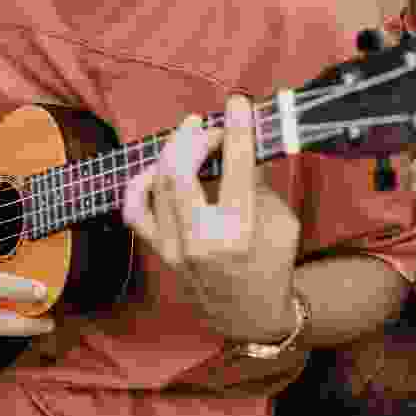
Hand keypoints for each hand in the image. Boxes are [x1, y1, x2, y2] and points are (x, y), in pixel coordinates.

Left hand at [121, 95, 300, 340]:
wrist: (249, 312)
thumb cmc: (272, 263)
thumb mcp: (280, 221)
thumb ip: (256, 182)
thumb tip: (234, 142)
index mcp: (240, 233)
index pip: (235, 168)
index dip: (236, 129)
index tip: (237, 102)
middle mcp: (202, 240)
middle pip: (179, 172)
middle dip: (191, 138)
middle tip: (206, 125)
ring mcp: (175, 248)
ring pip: (156, 185)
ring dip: (171, 152)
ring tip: (187, 138)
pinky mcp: (161, 251)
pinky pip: (135, 211)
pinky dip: (139, 184)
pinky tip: (155, 169)